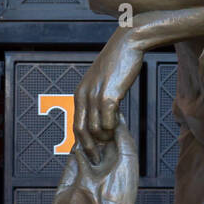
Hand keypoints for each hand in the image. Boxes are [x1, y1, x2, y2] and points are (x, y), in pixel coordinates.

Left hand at [74, 27, 143, 162]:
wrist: (127, 44)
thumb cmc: (118, 63)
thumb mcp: (103, 82)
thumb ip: (99, 99)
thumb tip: (102, 118)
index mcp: (80, 94)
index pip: (76, 125)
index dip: (81, 142)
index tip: (89, 154)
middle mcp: (83, 96)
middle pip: (81, 131)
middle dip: (89, 148)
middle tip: (97, 159)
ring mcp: (95, 97)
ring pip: (96, 129)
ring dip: (105, 139)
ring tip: (113, 141)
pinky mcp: (109, 96)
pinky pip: (109, 122)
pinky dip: (114, 129)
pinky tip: (120, 127)